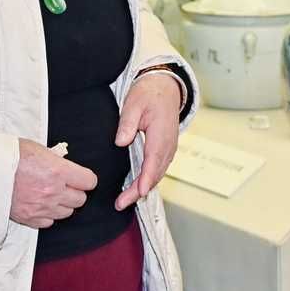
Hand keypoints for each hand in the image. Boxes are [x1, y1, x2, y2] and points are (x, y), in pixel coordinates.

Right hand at [10, 140, 96, 228]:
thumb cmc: (9, 155)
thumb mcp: (37, 148)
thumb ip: (55, 160)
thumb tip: (65, 166)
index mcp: (57, 171)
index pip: (88, 181)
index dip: (85, 178)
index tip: (80, 177)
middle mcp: (53, 191)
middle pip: (80, 199)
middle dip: (75, 191)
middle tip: (64, 184)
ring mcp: (42, 207)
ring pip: (67, 212)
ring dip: (62, 204)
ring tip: (50, 194)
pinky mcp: (29, 218)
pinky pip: (49, 222)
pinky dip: (47, 215)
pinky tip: (39, 204)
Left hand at [114, 71, 184, 209]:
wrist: (165, 87)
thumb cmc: (149, 93)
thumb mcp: (133, 103)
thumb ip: (127, 123)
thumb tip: (120, 142)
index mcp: (161, 134)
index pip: (153, 161)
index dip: (146, 179)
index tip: (139, 192)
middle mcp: (168, 145)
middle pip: (155, 173)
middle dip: (139, 191)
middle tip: (121, 203)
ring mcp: (169, 148)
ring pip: (157, 173)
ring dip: (142, 188)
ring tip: (125, 201)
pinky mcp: (165, 149)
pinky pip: (157, 168)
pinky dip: (148, 180)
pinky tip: (136, 187)